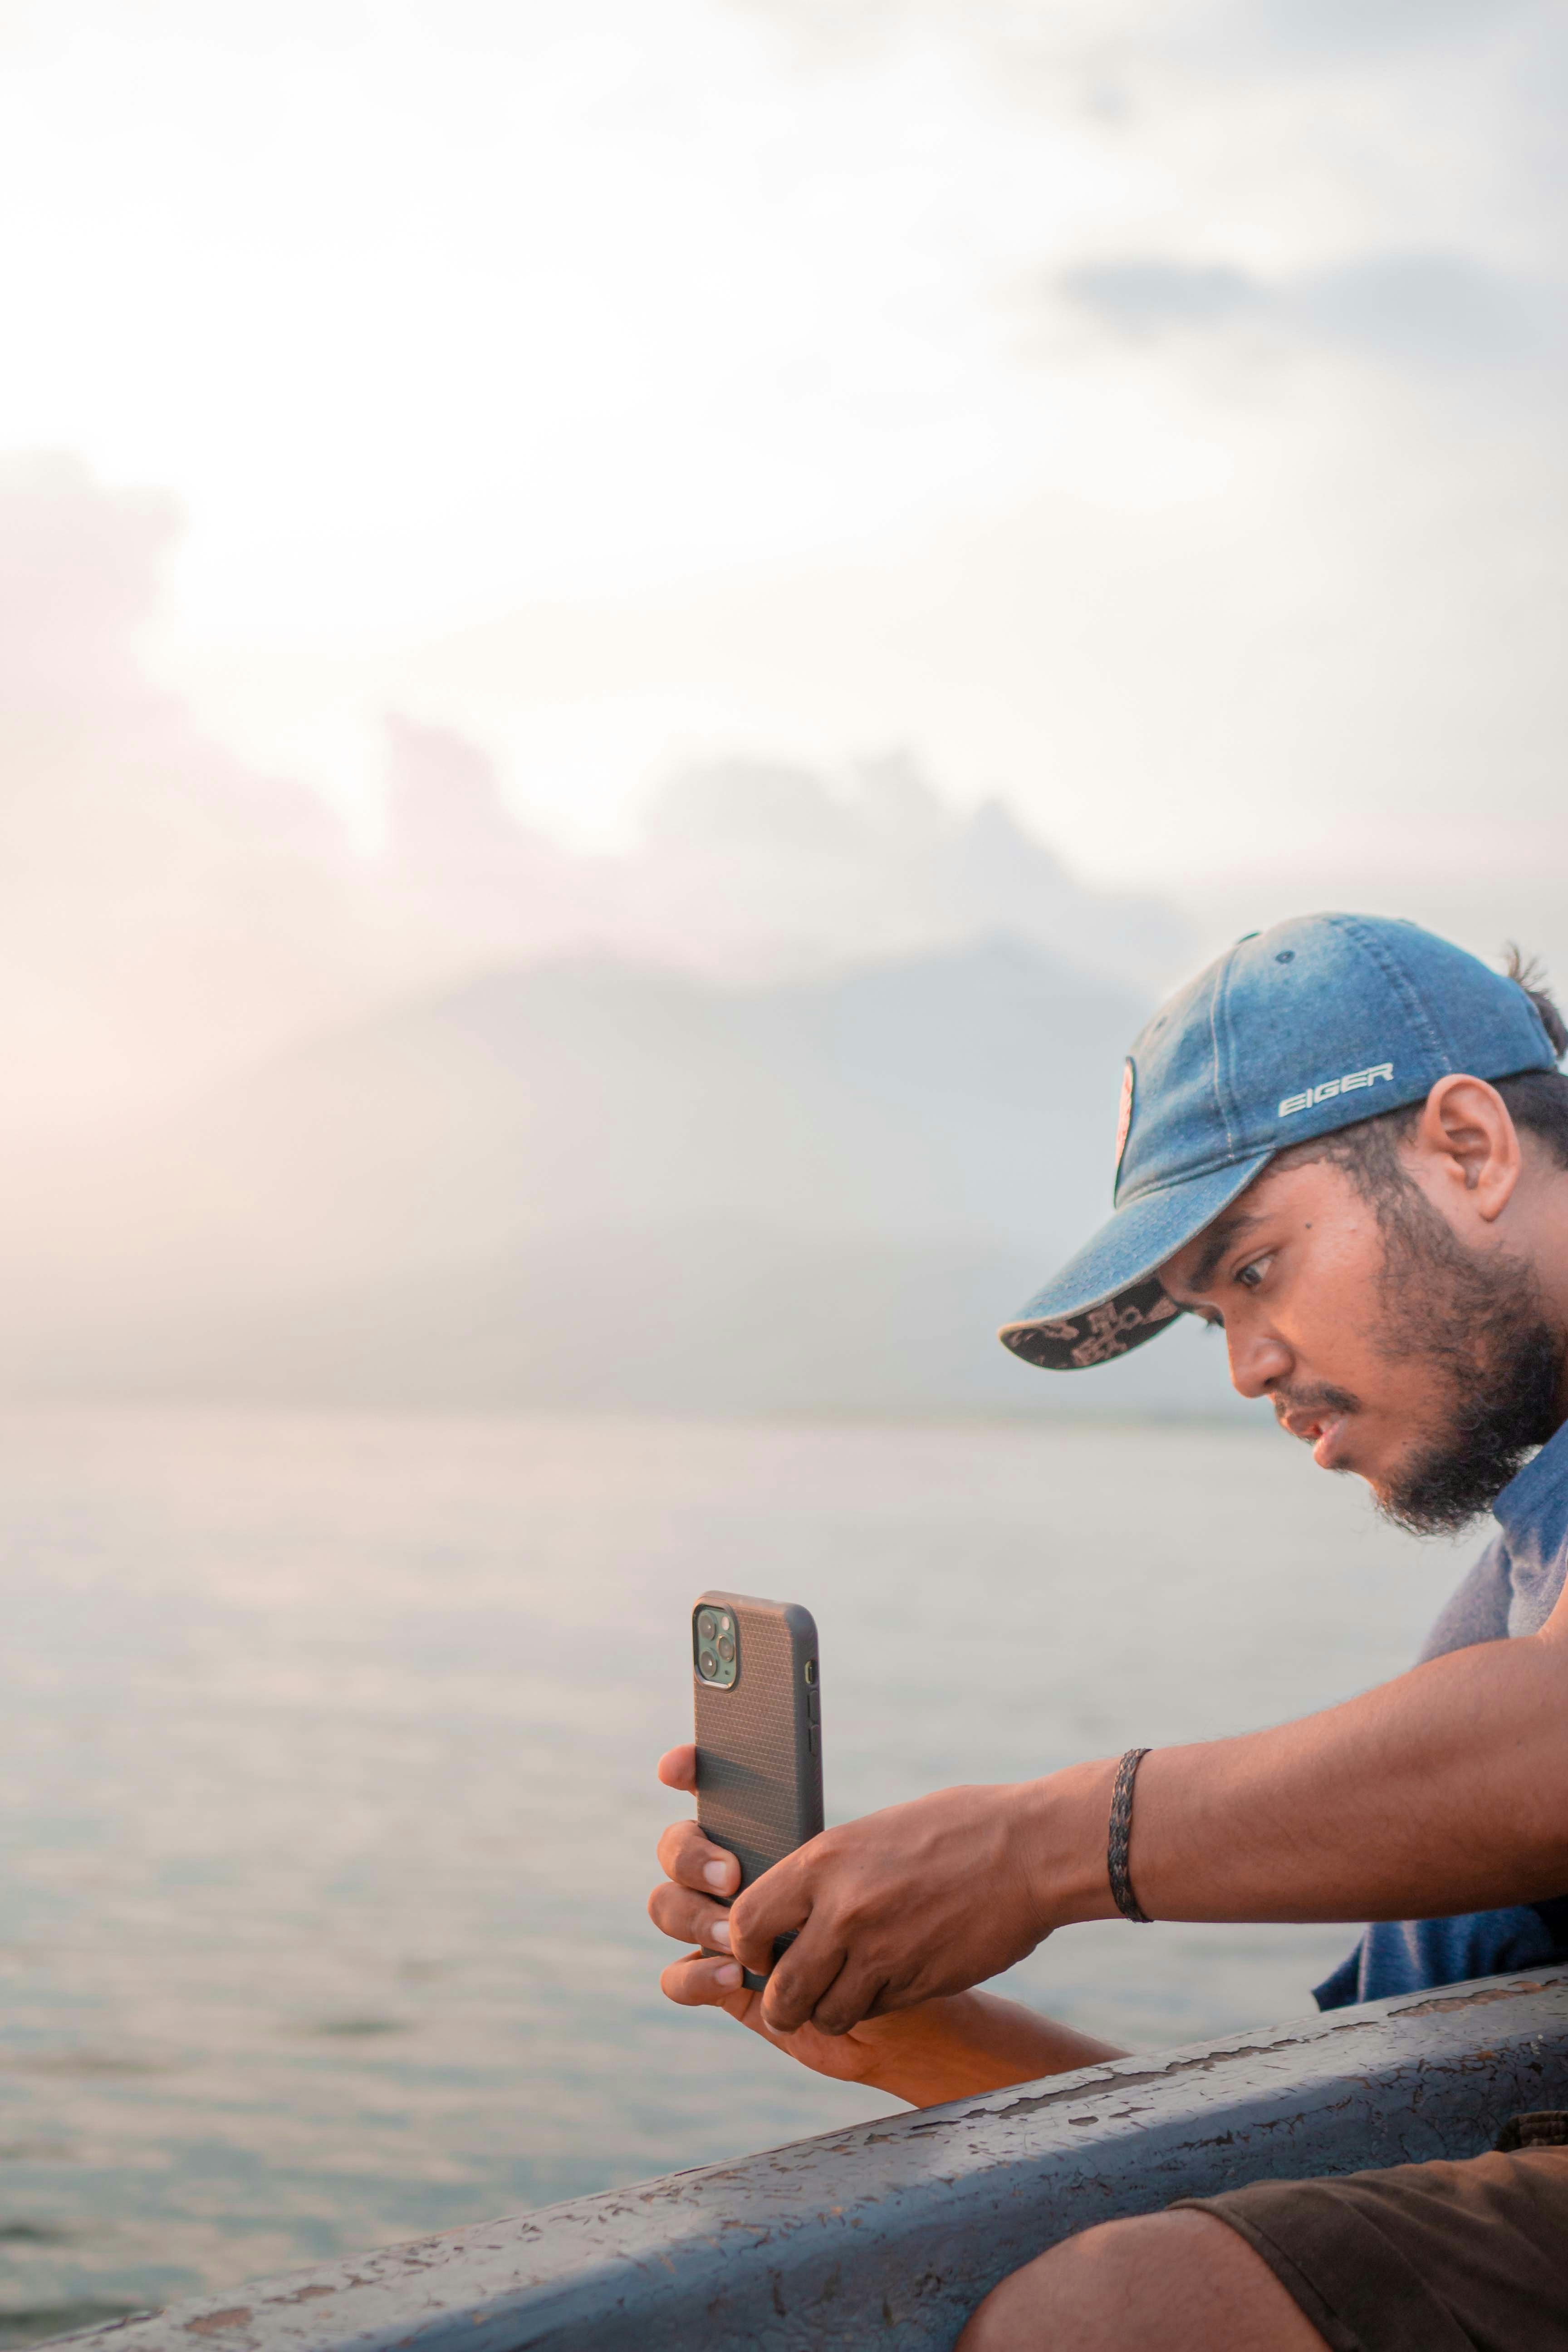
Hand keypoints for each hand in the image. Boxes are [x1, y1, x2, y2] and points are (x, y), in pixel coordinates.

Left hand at [649, 1747, 1126, 2102]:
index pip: (746, 1923)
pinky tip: (890, 1984)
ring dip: (828, 2013)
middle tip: (793, 1995)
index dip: (746, 1947)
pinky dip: (873, 2009)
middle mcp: (843, 1911)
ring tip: (843, 1994)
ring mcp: (882, 1953)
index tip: (761, 1951)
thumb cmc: (958, 1827)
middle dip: (781, 2002)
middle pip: (780, 1990)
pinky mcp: (917, 1983)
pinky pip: (873, 2013)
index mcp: (824, 1861)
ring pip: (825, 2015)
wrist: (1030, 1849)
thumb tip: (797, 1904)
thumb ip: (832, 1871)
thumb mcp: (877, 1832)